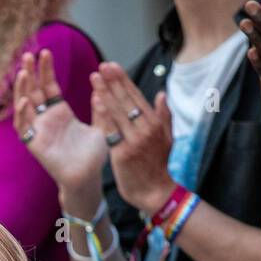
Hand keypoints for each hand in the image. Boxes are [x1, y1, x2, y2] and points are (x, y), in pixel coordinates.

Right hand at [12, 50, 107, 216]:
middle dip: (30, 74)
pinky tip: (24, 101)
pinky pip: (24, 128)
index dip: (46, 70)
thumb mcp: (102, 127)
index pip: (49, 86)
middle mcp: (46, 120)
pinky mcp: (35, 145)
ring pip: (24, 106)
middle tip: (28, 55)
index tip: (45, 52)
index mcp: (60, 113)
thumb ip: (101, 109)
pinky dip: (22, 115)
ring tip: (22, 72)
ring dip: (21, 90)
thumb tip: (101, 88)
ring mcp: (39, 131)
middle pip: (33, 91)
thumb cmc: (94, 156)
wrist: (87, 178)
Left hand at [91, 62, 175, 214]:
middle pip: (126, 101)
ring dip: (105, 93)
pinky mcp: (123, 154)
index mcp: (155, 124)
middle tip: (101, 66)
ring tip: (94, 78)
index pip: (136, 97)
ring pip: (117, 113)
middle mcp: (145, 129)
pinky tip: (96, 102)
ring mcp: (134, 141)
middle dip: (113, 82)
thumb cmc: (159, 167)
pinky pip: (111, 131)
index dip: (123, 81)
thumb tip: (161, 94)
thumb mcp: (167, 139)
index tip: (113, 66)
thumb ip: (164, 116)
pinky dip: (104, 116)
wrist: (157, 194)